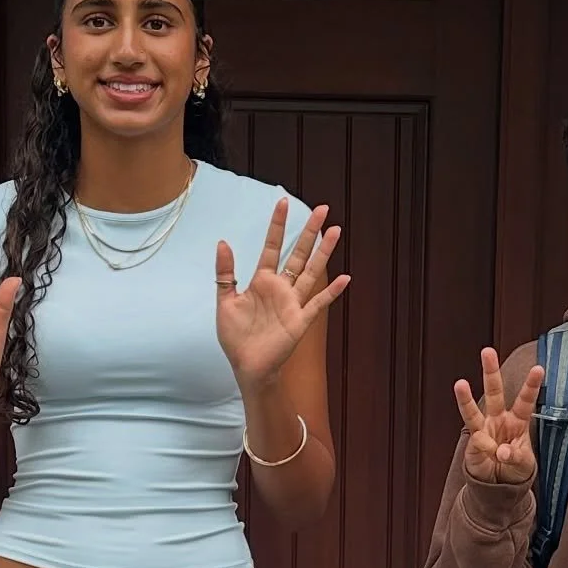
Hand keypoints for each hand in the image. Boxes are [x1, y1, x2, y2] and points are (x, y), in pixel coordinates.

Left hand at [216, 201, 349, 393]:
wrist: (246, 365)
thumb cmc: (235, 337)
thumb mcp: (225, 300)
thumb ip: (225, 272)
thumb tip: (222, 241)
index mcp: (262, 281)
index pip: (272, 246)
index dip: (278, 225)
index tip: (283, 202)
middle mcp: (281, 288)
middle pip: (298, 253)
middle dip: (310, 231)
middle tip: (322, 209)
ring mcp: (293, 303)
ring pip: (312, 271)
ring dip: (324, 252)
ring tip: (336, 231)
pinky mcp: (301, 320)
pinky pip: (319, 303)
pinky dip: (332, 292)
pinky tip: (345, 278)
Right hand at [455, 348, 544, 484]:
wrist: (498, 484)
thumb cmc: (515, 468)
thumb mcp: (524, 464)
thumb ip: (515, 456)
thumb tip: (499, 451)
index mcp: (518, 421)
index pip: (525, 400)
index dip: (531, 385)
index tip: (538, 368)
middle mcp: (498, 420)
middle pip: (493, 392)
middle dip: (490, 372)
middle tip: (487, 351)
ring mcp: (483, 430)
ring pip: (472, 411)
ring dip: (465, 397)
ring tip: (460, 384)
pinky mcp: (472, 445)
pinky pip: (476, 442)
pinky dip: (484, 449)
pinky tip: (491, 455)